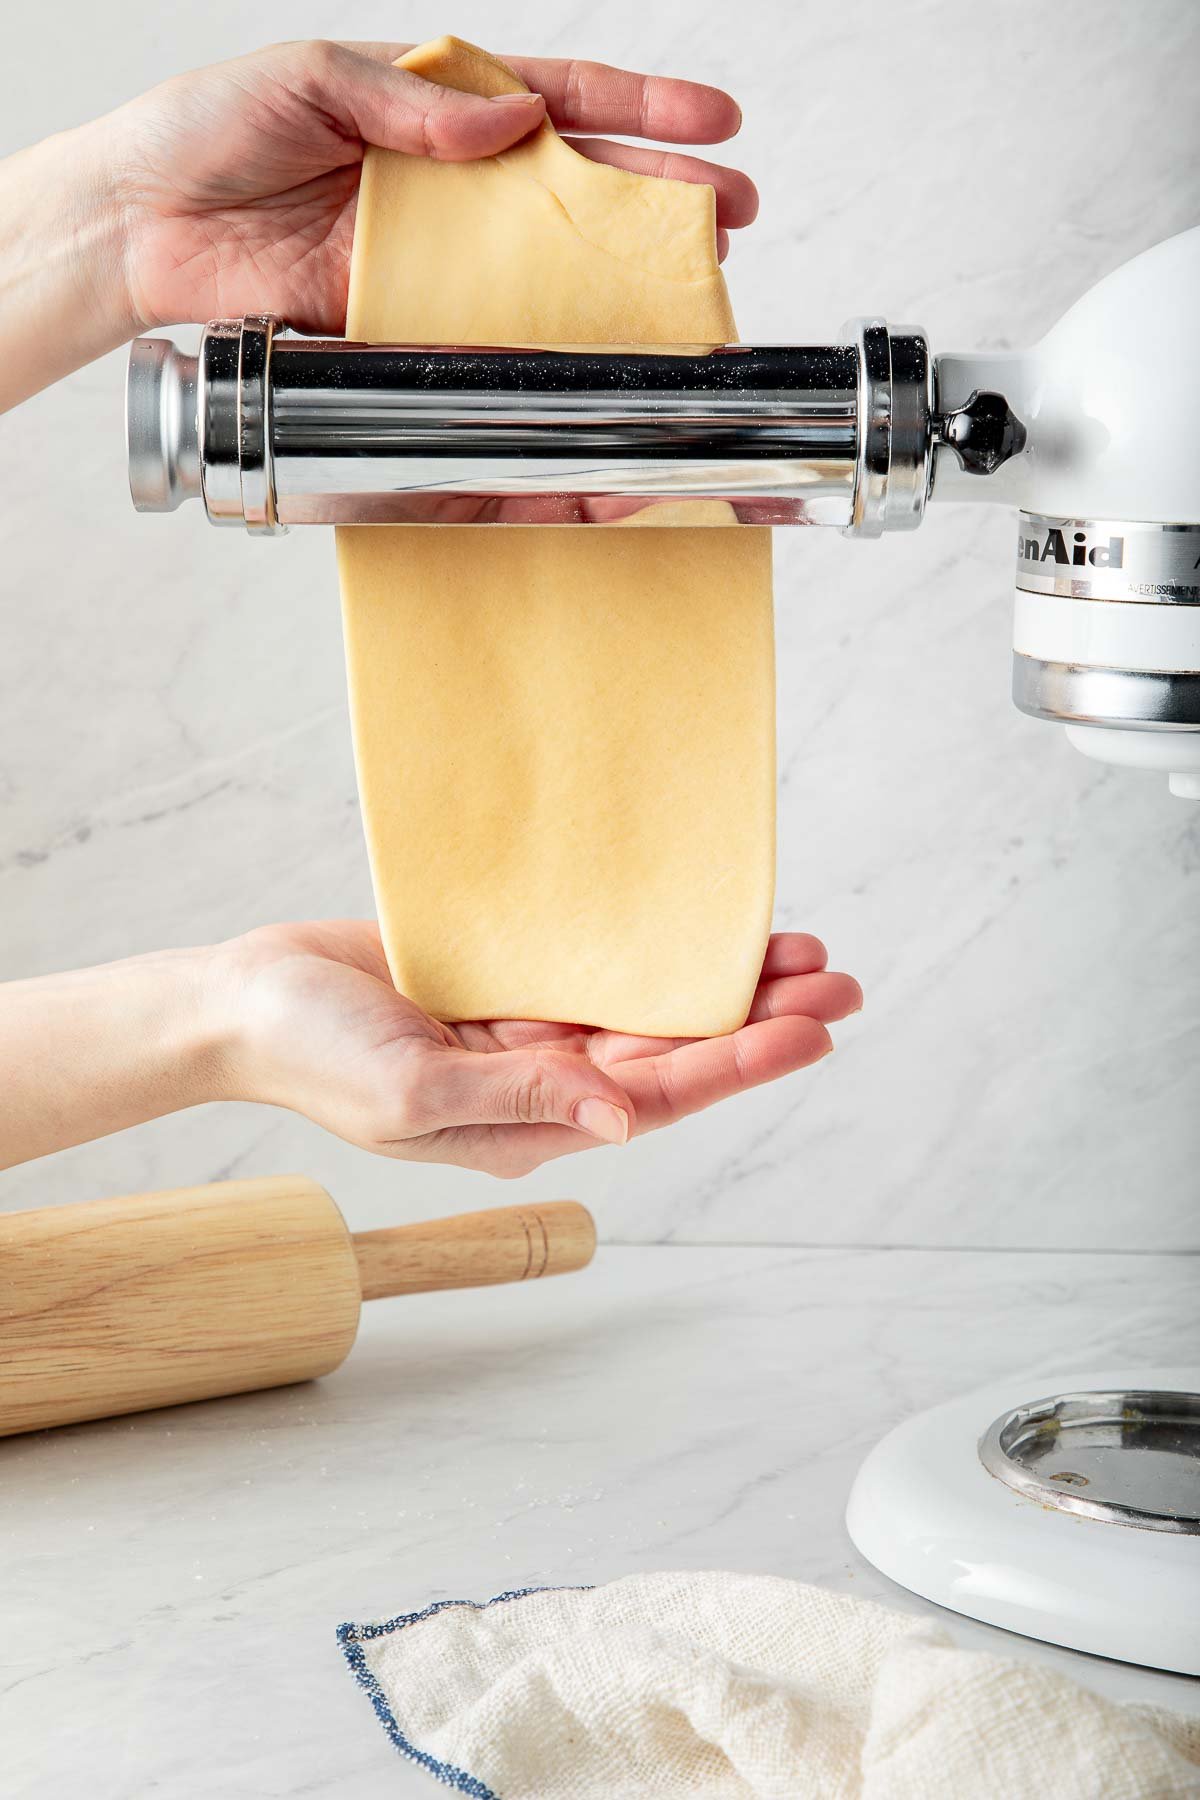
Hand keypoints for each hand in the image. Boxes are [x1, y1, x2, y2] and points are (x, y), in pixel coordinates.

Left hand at [108, 41, 758, 336]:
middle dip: (661, 197)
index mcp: (435, 109)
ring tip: (691, 289)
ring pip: (547, 270)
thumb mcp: (309, 81)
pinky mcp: (401, 322)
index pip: (560, 98)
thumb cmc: (206, 131)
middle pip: (577, 188)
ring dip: (620, 281)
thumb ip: (413, 107)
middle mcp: (448, 185)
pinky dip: (539, 353)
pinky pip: (483, 339)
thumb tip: (515, 120)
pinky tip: (593, 358)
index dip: (641, 106)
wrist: (140, 224)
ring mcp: (432, 259)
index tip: (716, 119)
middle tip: (732, 214)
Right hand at [218, 921, 860, 1177]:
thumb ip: (519, 1099)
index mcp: (535, 1123)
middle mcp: (550, 1079)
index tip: (813, 1026)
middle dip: (760, 1019)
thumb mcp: (413, 1091)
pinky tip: (703, 924)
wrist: (248, 1001)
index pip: (662, 1094)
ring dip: (723, 982)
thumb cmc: (316, 1059)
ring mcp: (532, 1030)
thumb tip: (622, 1117)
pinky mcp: (512, 981)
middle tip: (841, 980)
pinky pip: (602, 964)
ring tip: (800, 949)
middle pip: (676, 1050)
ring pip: (651, 1006)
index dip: (742, 1060)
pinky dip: (658, 946)